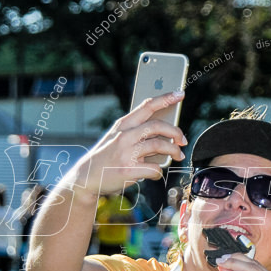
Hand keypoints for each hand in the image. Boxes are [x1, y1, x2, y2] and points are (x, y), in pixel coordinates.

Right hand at [64, 91, 186, 197]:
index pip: (147, 106)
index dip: (165, 98)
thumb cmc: (106, 156)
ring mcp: (126, 152)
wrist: (87, 176)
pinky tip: (156, 173)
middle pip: (158, 126)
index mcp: (123, 124)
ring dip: (174, 151)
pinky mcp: (129, 169)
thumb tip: (164, 131)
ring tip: (178, 155)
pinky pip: (155, 168)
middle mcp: (125, 135)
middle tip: (183, 140)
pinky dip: (159, 171)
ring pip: (160, 146)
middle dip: (176, 132)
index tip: (180, 93)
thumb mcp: (116, 137)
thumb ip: (136, 131)